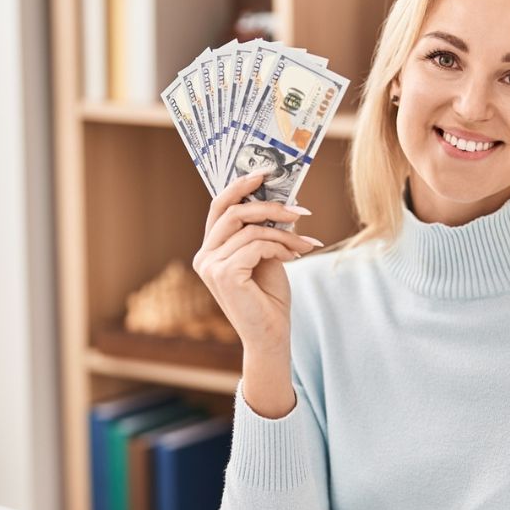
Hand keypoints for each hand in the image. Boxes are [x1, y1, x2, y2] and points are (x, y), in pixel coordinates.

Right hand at [192, 171, 322, 354]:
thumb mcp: (269, 255)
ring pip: (250, 229)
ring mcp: (210, 266)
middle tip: (298, 209)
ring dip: (284, 233)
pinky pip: (256, 245)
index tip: (265, 173)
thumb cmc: (270, 298)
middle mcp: (204, 256)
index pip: (219, 207)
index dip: (239, 186)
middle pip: (232, 211)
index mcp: (211, 250)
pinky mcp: (224, 275)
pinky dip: (280, 247)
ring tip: (305, 244)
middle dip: (268, 205)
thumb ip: (266, 230)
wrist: (271, 336)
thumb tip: (285, 199)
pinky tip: (293, 258)